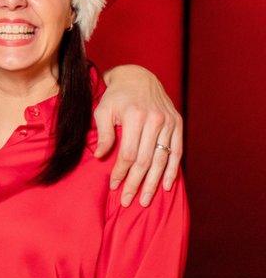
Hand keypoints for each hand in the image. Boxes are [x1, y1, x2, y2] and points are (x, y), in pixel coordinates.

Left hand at [95, 65, 182, 207]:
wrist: (138, 76)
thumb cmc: (116, 96)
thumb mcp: (102, 110)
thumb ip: (103, 133)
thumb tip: (100, 156)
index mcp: (135, 116)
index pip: (128, 152)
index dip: (121, 171)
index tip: (114, 185)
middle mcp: (154, 120)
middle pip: (146, 160)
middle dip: (136, 183)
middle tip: (128, 201)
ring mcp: (168, 122)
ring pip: (162, 159)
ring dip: (154, 182)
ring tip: (145, 199)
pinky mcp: (177, 123)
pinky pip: (177, 151)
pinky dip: (173, 170)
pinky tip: (168, 185)